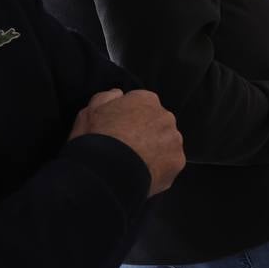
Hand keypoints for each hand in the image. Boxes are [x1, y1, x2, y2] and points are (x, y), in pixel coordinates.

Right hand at [70, 88, 184, 195]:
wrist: (107, 171)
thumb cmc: (97, 139)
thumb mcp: (90, 111)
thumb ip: (107, 97)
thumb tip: (118, 94)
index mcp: (146, 100)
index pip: (142, 104)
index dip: (129, 118)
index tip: (120, 130)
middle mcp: (165, 116)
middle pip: (157, 123)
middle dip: (145, 133)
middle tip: (128, 148)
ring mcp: (174, 139)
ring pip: (166, 143)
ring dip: (155, 150)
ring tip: (135, 163)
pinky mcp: (178, 160)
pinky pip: (169, 163)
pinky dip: (159, 168)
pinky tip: (143, 173)